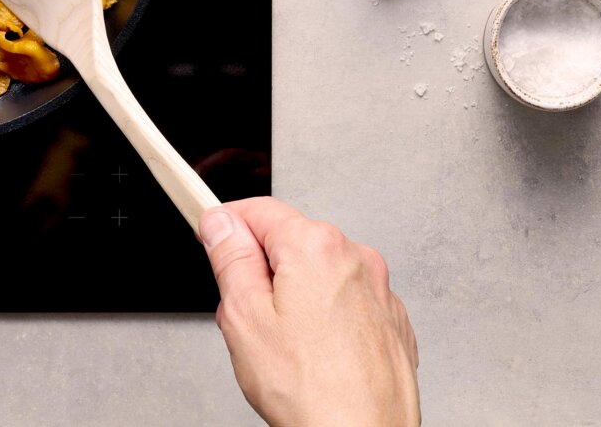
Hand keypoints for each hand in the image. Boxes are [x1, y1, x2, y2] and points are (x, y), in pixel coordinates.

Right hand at [202, 197, 418, 426]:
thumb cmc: (311, 390)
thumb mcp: (244, 317)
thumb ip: (230, 258)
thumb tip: (221, 224)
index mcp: (316, 247)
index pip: (258, 210)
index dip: (227, 224)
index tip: (211, 238)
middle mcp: (355, 258)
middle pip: (289, 243)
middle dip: (259, 271)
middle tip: (244, 317)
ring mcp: (378, 290)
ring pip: (317, 275)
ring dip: (291, 297)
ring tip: (281, 347)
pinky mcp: (390, 321)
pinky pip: (344, 302)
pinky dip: (324, 318)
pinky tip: (312, 356)